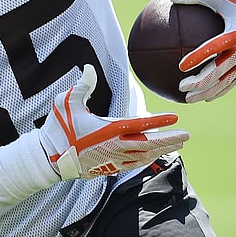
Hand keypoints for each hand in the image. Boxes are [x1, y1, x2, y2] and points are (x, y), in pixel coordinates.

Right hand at [39, 64, 188, 179]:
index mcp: (106, 131)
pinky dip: (148, 159)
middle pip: (148, 145)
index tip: (175, 118)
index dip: (159, 122)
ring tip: (177, 144)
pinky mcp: (108, 169)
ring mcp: (112, 160)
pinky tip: (154, 155)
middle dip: (169, 140)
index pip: (139, 126)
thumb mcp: (66, 103)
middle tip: (186, 136)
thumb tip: (88, 67)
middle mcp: (113, 147)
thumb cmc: (58, 129)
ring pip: (144, 156)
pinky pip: (134, 165)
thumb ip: (81, 86)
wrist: (48, 160)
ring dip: (161, 150)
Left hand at [167, 0, 235, 102]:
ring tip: (188, 98)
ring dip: (208, 92)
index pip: (216, 46)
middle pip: (221, 71)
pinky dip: (220, 90)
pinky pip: (234, 81)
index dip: (199, 57)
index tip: (181, 66)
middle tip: (181, 87)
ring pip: (227, 81)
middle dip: (201, 83)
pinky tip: (205, 96)